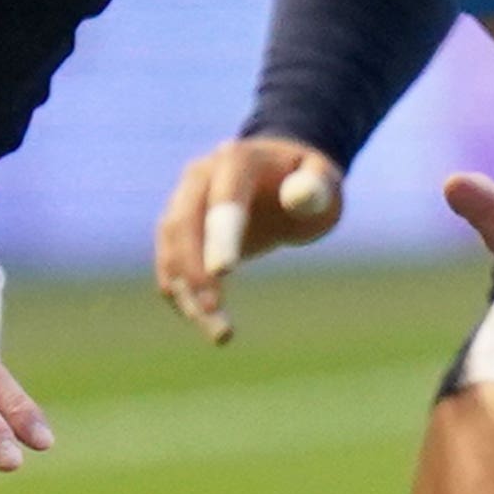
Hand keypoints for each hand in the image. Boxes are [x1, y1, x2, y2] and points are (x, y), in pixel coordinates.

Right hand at [151, 135, 343, 344]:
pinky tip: (207, 324)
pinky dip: (182, 296)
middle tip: (215, 313)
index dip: (221, 232)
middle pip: (183, 223)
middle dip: (194, 270)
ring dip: (187, 294)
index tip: (224, 272)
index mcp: (238, 159)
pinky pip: (169, 265)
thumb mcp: (323, 180)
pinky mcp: (178, 232)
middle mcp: (200, 178)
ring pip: (171, 249)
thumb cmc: (307, 182)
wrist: (278, 175)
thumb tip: (300, 197)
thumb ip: (316, 186)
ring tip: (221, 334)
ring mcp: (183, 203)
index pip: (224, 196)